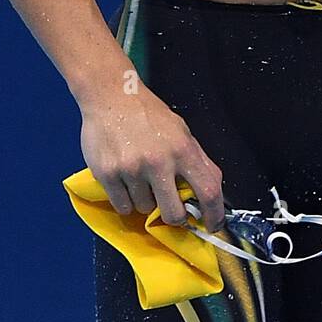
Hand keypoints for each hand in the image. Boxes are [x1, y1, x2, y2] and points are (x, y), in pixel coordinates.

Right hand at [80, 80, 224, 231]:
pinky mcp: (108, 174)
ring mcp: (131, 169)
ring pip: (144, 209)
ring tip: (140, 177)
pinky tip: (125, 179)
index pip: (208, 191)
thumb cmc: (148, 114)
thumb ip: (196, 160)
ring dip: (145, 201)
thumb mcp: (181, 131)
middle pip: (174, 214)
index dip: (214, 215)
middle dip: (175, 217)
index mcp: (182, 149)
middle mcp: (158, 161)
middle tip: (170, 207)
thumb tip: (211, 191)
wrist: (111, 96)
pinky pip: (122, 206)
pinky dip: (126, 200)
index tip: (212, 225)